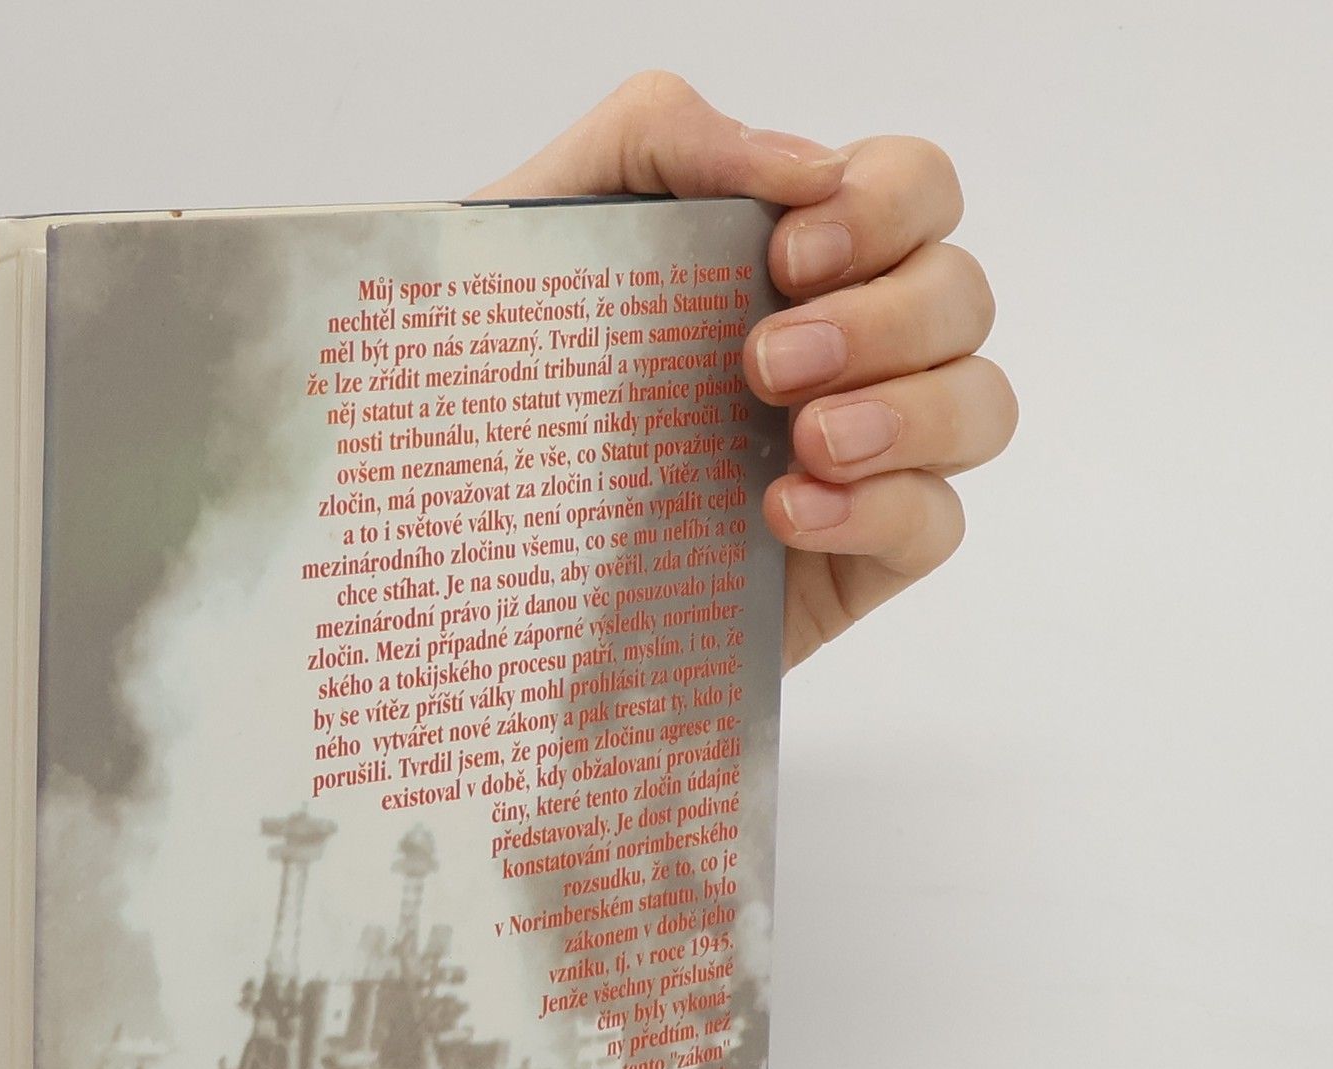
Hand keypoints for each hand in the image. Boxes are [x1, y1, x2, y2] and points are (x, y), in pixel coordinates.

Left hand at [470, 71, 1017, 671]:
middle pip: (961, 294)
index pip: (915, 190)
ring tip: (804, 440)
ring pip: (980, 405)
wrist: (457, 537)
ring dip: (911, 411)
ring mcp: (858, 457)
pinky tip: (786, 515)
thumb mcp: (538, 223)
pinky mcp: (847, 560)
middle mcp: (845, 347)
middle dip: (883, 319)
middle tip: (762, 364)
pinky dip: (882, 509)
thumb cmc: (495, 371)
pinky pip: (936, 523)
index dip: (884, 208)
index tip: (786, 256)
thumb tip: (804, 162)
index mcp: (792, 258)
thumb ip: (657, 138)